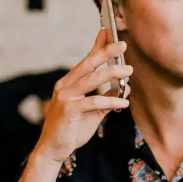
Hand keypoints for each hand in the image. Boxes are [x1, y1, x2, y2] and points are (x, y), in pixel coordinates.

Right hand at [33, 29, 131, 163]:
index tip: (108, 32)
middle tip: (123, 45)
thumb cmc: (71, 130)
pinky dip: (111, 101)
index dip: (97, 46)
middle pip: (89, 64)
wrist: (53, 150)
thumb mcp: (92, 113)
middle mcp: (65, 86)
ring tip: (129, 72)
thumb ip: (106, 100)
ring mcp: (65, 97)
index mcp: (68, 84)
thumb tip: (124, 89)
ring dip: (113, 73)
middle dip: (106, 52)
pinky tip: (124, 103)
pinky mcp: (69, 110)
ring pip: (92, 79)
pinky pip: (93, 102)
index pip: (85, 61)